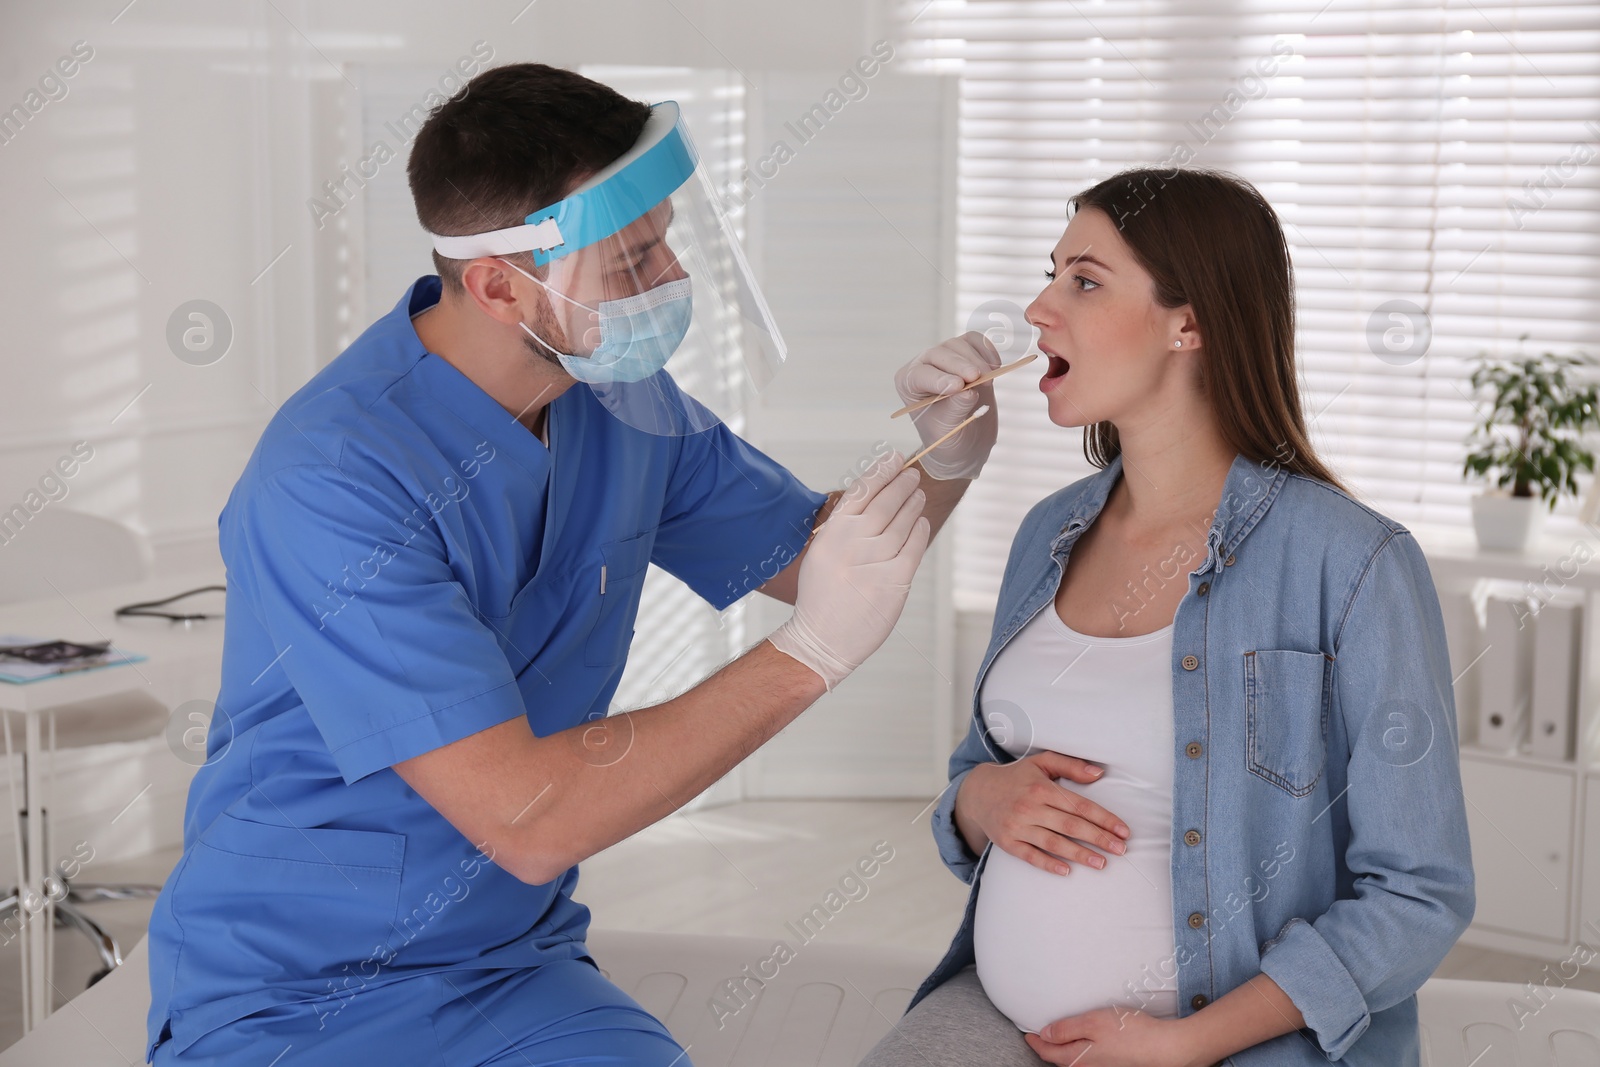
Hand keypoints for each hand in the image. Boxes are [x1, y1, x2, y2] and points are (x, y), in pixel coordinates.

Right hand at [765, 451, 929, 689]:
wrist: (822, 640)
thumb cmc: (822, 598)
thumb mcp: (822, 554)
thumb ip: (844, 529)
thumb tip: (875, 499)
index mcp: (831, 535)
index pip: (860, 492)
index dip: (880, 471)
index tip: (893, 458)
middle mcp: (852, 545)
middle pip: (885, 502)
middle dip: (902, 483)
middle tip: (912, 474)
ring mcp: (874, 563)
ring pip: (903, 522)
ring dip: (913, 504)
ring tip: (918, 495)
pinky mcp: (894, 581)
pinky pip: (914, 547)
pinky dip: (920, 530)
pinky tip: (921, 522)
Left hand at [893, 331, 1000, 479]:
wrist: (966, 438)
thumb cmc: (949, 437)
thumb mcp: (949, 431)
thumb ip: (955, 410)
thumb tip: (968, 391)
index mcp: (909, 384)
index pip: (920, 375)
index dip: (939, 378)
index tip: (958, 387)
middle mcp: (924, 365)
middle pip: (940, 354)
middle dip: (960, 366)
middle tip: (978, 379)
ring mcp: (946, 357)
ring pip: (959, 345)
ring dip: (977, 361)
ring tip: (987, 383)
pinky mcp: (967, 354)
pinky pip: (976, 341)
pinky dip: (987, 351)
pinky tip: (994, 368)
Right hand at [954, 751, 1129, 872]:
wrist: (977, 792)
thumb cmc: (1017, 777)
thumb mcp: (1041, 763)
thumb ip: (1070, 766)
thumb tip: (1099, 773)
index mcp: (1041, 787)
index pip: (1080, 805)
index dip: (1104, 819)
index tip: (1123, 831)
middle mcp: (1029, 807)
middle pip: (1071, 825)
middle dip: (1099, 838)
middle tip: (1121, 850)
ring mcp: (1017, 826)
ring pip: (1054, 843)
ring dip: (1080, 854)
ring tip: (1101, 863)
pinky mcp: (1007, 842)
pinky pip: (1030, 856)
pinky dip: (1048, 864)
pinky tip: (1066, 871)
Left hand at [1026, 1006, 1197, 1066]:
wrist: (1166, 1048)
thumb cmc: (1132, 1034)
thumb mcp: (1093, 1023)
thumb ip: (1066, 1029)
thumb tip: (1045, 1034)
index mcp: (1078, 1059)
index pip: (1047, 1052)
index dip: (1035, 1041)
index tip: (1027, 1034)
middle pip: (1060, 1058)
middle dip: (1048, 1048)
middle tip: (1039, 1035)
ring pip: (1076, 1060)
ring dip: (1065, 1049)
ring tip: (1059, 1037)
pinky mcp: (1115, 1065)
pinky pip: (1090, 1059)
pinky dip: (1082, 1050)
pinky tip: (1087, 1043)